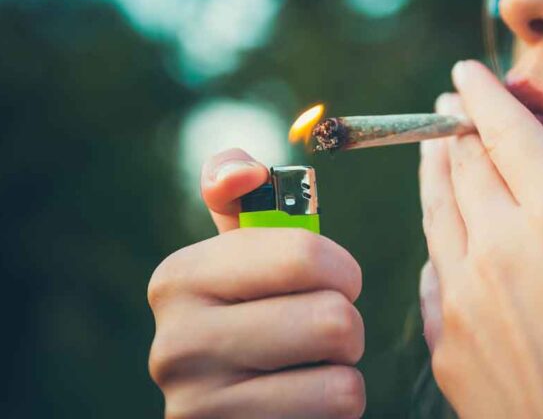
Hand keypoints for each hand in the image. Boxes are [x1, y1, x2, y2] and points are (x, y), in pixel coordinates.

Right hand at [148, 149, 365, 418]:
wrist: (229, 406)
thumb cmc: (251, 309)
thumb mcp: (239, 251)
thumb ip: (239, 193)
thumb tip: (244, 172)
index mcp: (178, 277)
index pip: (305, 255)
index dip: (340, 267)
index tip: (333, 278)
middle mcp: (175, 345)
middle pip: (333, 320)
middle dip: (345, 323)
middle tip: (323, 329)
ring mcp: (199, 408)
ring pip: (343, 379)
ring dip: (342, 369)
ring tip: (310, 366)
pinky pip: (336, 413)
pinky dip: (336, 407)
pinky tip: (302, 402)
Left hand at [418, 61, 542, 417]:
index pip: (503, 130)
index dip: (481, 93)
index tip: (464, 72)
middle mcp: (499, 246)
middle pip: (461, 164)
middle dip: (453, 125)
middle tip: (447, 104)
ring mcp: (464, 295)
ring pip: (434, 208)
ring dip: (431, 169)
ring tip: (430, 147)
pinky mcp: (447, 339)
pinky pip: (430, 268)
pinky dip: (433, 235)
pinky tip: (439, 234)